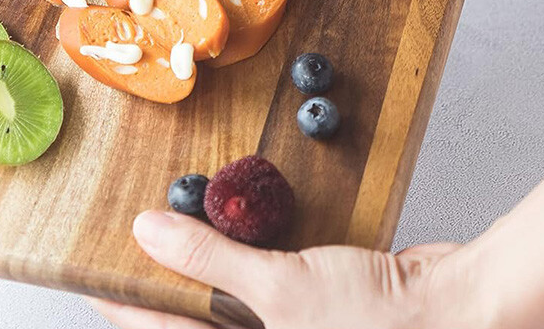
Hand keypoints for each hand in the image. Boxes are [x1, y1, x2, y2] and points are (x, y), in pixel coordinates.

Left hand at [88, 210, 463, 328]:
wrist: (452, 310)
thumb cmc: (373, 319)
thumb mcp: (278, 290)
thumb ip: (210, 261)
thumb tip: (147, 231)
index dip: (123, 303)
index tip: (90, 272)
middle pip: (188, 317)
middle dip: (156, 280)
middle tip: (125, 242)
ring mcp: (283, 328)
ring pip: (221, 297)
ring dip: (196, 262)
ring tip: (164, 227)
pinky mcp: (306, 306)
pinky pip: (256, 280)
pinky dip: (237, 254)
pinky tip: (227, 225)